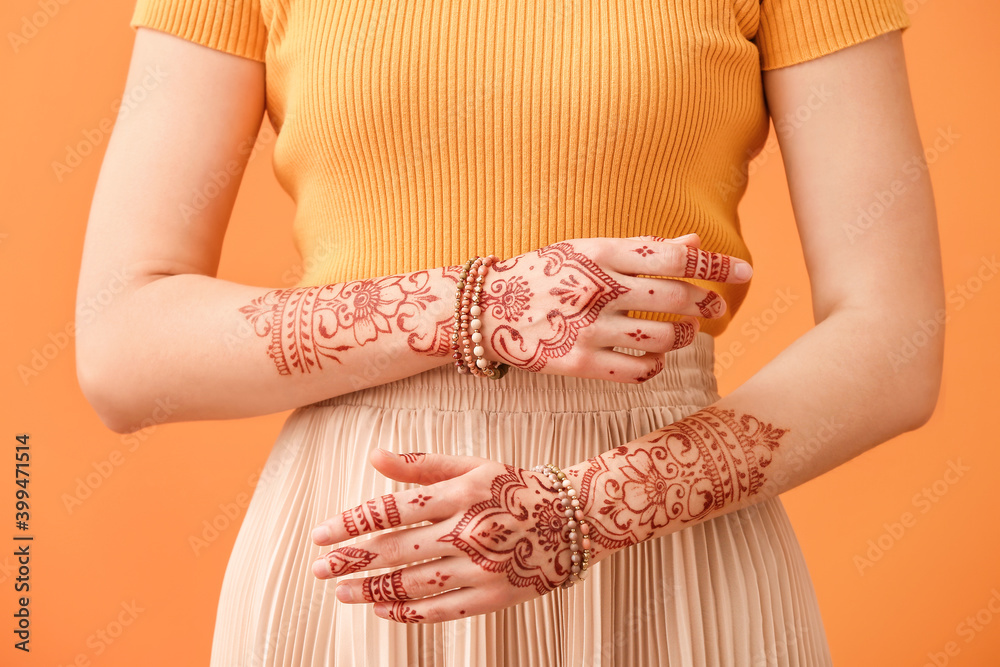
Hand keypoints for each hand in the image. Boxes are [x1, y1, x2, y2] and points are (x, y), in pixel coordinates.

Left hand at [310, 449, 605, 622]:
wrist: (579, 519)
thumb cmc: (518, 486)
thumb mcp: (474, 465)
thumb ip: (423, 464)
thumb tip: (374, 457)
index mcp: (462, 493)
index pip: (392, 509)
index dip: (351, 523)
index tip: (321, 535)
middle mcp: (469, 531)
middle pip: (395, 550)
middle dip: (350, 560)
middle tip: (317, 569)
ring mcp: (482, 568)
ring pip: (413, 584)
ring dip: (371, 590)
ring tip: (342, 591)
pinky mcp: (494, 597)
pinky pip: (441, 610)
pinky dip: (408, 612)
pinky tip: (383, 609)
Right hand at [477, 233, 751, 381]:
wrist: (485, 309)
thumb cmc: (544, 275)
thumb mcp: (587, 251)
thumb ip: (641, 250)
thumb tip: (694, 246)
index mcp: (600, 253)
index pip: (672, 257)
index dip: (715, 267)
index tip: (746, 273)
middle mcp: (597, 289)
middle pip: (674, 299)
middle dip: (705, 305)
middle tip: (715, 309)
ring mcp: (587, 328)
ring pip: (661, 338)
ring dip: (683, 338)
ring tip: (683, 334)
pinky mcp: (577, 363)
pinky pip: (636, 371)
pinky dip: (654, 367)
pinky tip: (653, 360)